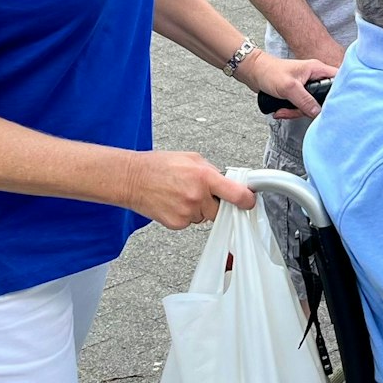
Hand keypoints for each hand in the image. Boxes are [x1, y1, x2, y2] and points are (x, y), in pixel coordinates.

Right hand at [126, 150, 255, 228]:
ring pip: (204, 216)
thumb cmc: (159, 166)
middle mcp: (197, 196)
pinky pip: (190, 222)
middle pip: (220, 209)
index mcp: (204, 176)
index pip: (237, 194)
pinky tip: (173, 202)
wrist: (132, 179)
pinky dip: (185, 215)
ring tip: (180, 194)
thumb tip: (226, 182)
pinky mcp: (176, 223)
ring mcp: (187, 212)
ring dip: (198, 208)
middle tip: (199, 192)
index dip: (247, 200)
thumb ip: (211, 171)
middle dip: (214, 202)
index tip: (250, 202)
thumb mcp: (191, 159)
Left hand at [238, 51, 337, 118]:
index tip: (335, 105)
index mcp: (317, 69)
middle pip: (324, 99)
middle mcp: (314, 77)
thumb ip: (305, 101)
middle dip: (308, 109)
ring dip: (296, 112)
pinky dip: (291, 111)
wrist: (253, 73)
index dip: (341, 92)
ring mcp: (306, 87)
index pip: (338, 79)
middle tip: (297, 110)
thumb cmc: (269, 72)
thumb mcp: (289, 88)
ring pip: (311, 106)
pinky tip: (281, 110)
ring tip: (284, 110)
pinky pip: (301, 107)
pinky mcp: (298, 94)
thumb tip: (318, 112)